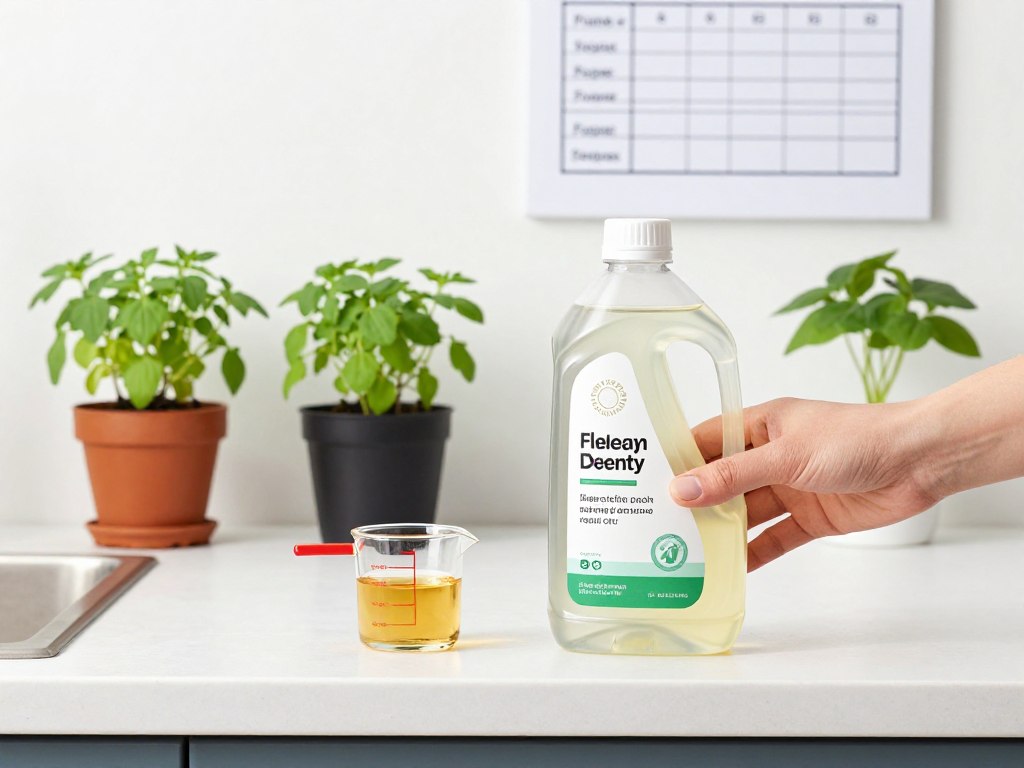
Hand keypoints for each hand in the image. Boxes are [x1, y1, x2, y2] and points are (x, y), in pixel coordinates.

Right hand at [669, 398, 940, 570]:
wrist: (919, 461)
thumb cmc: (856, 439)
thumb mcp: (785, 456)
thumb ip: (733, 477)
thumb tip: (682, 490)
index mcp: (761, 425)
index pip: (707, 440)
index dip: (678, 459)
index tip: (644, 480)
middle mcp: (771, 455)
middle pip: (723, 481)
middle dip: (696, 502)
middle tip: (657, 525)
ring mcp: (791, 487)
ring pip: (747, 513)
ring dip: (723, 531)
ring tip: (686, 552)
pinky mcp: (812, 517)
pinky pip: (775, 538)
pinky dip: (755, 553)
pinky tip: (731, 570)